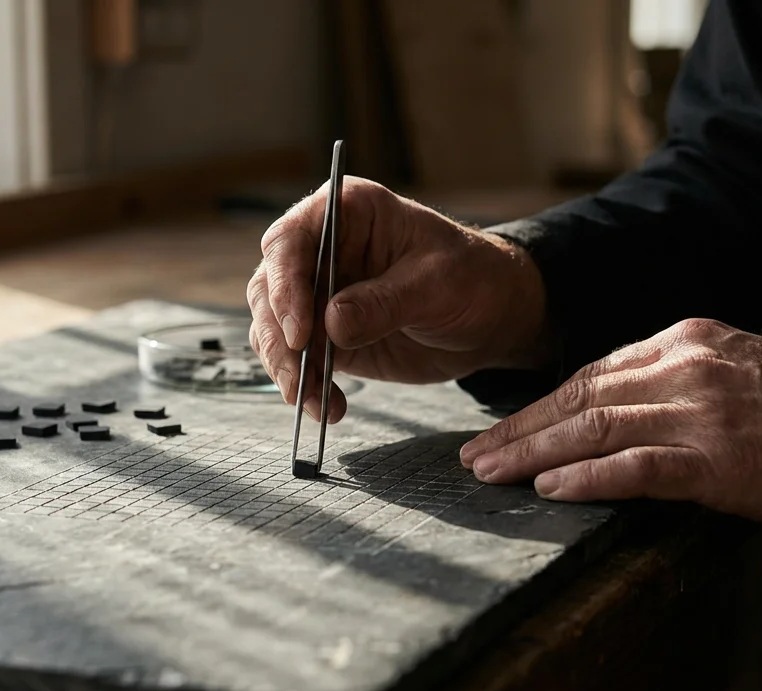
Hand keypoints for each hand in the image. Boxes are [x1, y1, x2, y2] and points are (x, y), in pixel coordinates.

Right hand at [248, 177, 548, 422]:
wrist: (491, 317)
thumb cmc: (472, 278)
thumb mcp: (438, 284)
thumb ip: (385, 301)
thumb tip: (332, 323)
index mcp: (347, 213)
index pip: (291, 240)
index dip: (286, 282)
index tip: (300, 328)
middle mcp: (322, 249)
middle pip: (270, 286)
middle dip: (277, 333)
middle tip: (299, 370)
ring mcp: (319, 293)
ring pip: (273, 327)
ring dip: (286, 367)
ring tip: (313, 400)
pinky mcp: (325, 334)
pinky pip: (297, 360)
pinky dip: (304, 386)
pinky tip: (327, 407)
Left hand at [459, 318, 761, 528]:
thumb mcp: (737, 368)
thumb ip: (676, 379)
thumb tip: (615, 407)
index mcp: (686, 340)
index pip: (593, 373)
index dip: (540, 405)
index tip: (502, 428)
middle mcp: (684, 367)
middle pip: (580, 397)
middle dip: (519, 429)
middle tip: (474, 456)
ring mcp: (699, 412)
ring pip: (594, 428)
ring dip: (533, 453)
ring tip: (491, 475)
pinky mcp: (718, 460)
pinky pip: (635, 467)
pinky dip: (587, 478)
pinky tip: (549, 488)